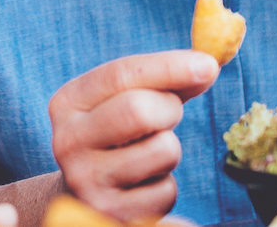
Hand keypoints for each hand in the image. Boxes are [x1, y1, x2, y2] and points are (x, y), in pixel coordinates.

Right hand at [47, 50, 217, 221]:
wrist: (84, 192)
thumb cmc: (116, 134)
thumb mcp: (125, 99)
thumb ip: (163, 81)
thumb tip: (206, 67)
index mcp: (67, 102)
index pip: (121, 74)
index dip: (169, 66)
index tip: (209, 64)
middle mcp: (68, 141)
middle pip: (138, 110)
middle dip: (170, 108)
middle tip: (170, 113)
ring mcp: (86, 181)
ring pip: (162, 150)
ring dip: (171, 149)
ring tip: (149, 153)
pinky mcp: (110, 213)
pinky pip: (166, 191)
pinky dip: (166, 184)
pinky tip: (144, 183)